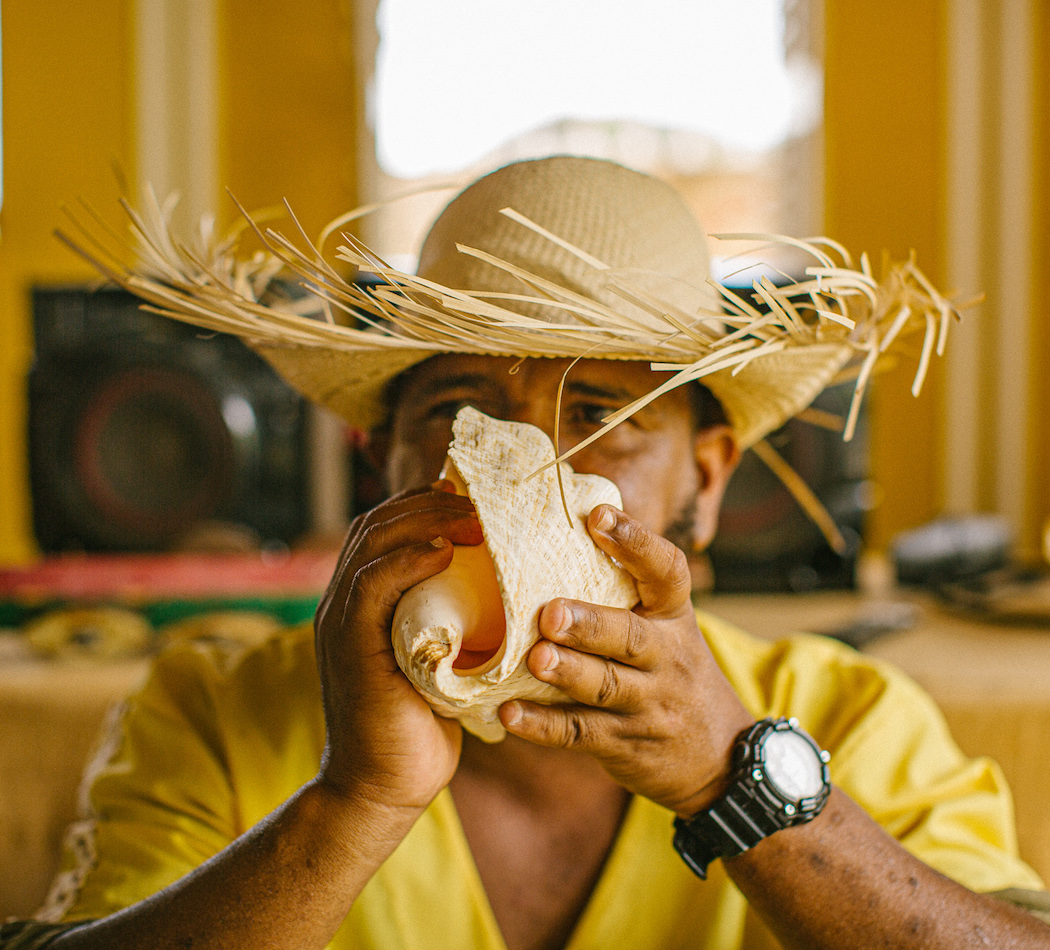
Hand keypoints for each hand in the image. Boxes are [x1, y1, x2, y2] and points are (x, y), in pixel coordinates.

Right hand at [314, 481, 482, 813]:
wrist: (383, 788)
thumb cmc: (420, 725)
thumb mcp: (438, 659)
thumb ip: (448, 620)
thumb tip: (499, 590)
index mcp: (360, 601)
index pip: (383, 529)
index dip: (422, 504)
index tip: (470, 497)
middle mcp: (342, 602)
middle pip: (376, 524)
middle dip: (427, 502)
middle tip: (476, 498)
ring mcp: (340, 622)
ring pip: (372, 544)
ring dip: (423, 519)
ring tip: (470, 515)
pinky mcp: (349, 646)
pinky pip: (372, 585)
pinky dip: (407, 559)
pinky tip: (443, 549)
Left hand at [499, 504, 753, 816]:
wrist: (721, 758)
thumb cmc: (673, 672)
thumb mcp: (668, 628)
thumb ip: (629, 591)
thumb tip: (572, 520)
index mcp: (673, 618)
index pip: (667, 573)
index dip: (635, 541)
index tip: (598, 515)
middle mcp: (666, 658)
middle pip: (630, 639)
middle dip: (590, 625)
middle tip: (551, 613)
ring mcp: (648, 705)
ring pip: (604, 687)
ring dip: (567, 673)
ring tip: (535, 659)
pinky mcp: (624, 744)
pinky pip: (580, 734)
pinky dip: (543, 726)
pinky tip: (509, 712)